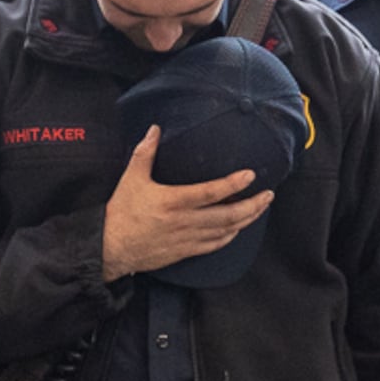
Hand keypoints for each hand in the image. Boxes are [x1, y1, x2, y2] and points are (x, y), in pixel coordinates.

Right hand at [99, 130, 271, 279]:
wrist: (111, 248)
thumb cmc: (121, 212)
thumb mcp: (131, 179)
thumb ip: (145, 153)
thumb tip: (155, 129)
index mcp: (173, 202)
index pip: (210, 193)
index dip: (232, 184)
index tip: (250, 175)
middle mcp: (184, 222)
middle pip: (228, 215)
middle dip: (252, 205)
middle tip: (268, 195)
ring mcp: (187, 239)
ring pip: (225, 231)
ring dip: (247, 220)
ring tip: (260, 208)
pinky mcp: (186, 251)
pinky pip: (215, 245)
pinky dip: (231, 236)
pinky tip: (238, 228)